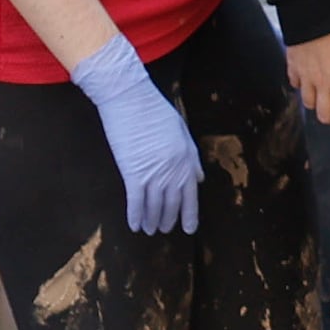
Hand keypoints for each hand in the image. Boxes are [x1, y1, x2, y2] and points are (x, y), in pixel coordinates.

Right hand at [74, 36, 202, 236]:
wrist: (131, 99)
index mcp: (186, 161)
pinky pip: (135, 201)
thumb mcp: (182, 131)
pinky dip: (135, 216)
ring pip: (154, 206)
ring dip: (152, 221)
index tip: (189, 229)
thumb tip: (199, 178)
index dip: (190, 215)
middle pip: (172, 204)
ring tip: (150, 230)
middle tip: (165, 229)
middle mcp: (172, 171)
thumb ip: (192, 157)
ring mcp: (153, 174)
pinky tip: (134, 226)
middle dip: (169, 220)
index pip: (191, 196)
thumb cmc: (155, 111)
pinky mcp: (132, 173)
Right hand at [290, 22, 329, 139]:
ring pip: (307, 103)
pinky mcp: (292, 65)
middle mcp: (322, 84)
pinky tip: (308, 80)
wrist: (312, 8)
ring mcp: (305, 76)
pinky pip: (294, 84)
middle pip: (323, 115)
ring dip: (316, 105)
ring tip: (324, 98)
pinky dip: (301, 87)